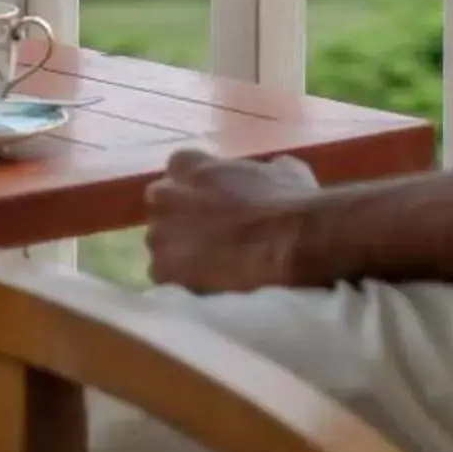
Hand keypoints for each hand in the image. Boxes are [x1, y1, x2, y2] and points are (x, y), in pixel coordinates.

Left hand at [143, 147, 322, 294]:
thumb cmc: (291, 203)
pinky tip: (205, 286)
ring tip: (209, 266)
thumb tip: (268, 174)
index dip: (195, 189)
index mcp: (190, 165)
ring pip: (160, 243)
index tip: (213, 203)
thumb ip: (259, 170)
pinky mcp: (165, 270)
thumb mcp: (282, 170)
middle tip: (208, 235)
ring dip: (178, 252)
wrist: (292, 244)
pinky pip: (164, 276)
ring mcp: (162, 234)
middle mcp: (167, 195)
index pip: (178, 171)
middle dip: (179, 218)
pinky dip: (180, 282)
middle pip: (162, 205)